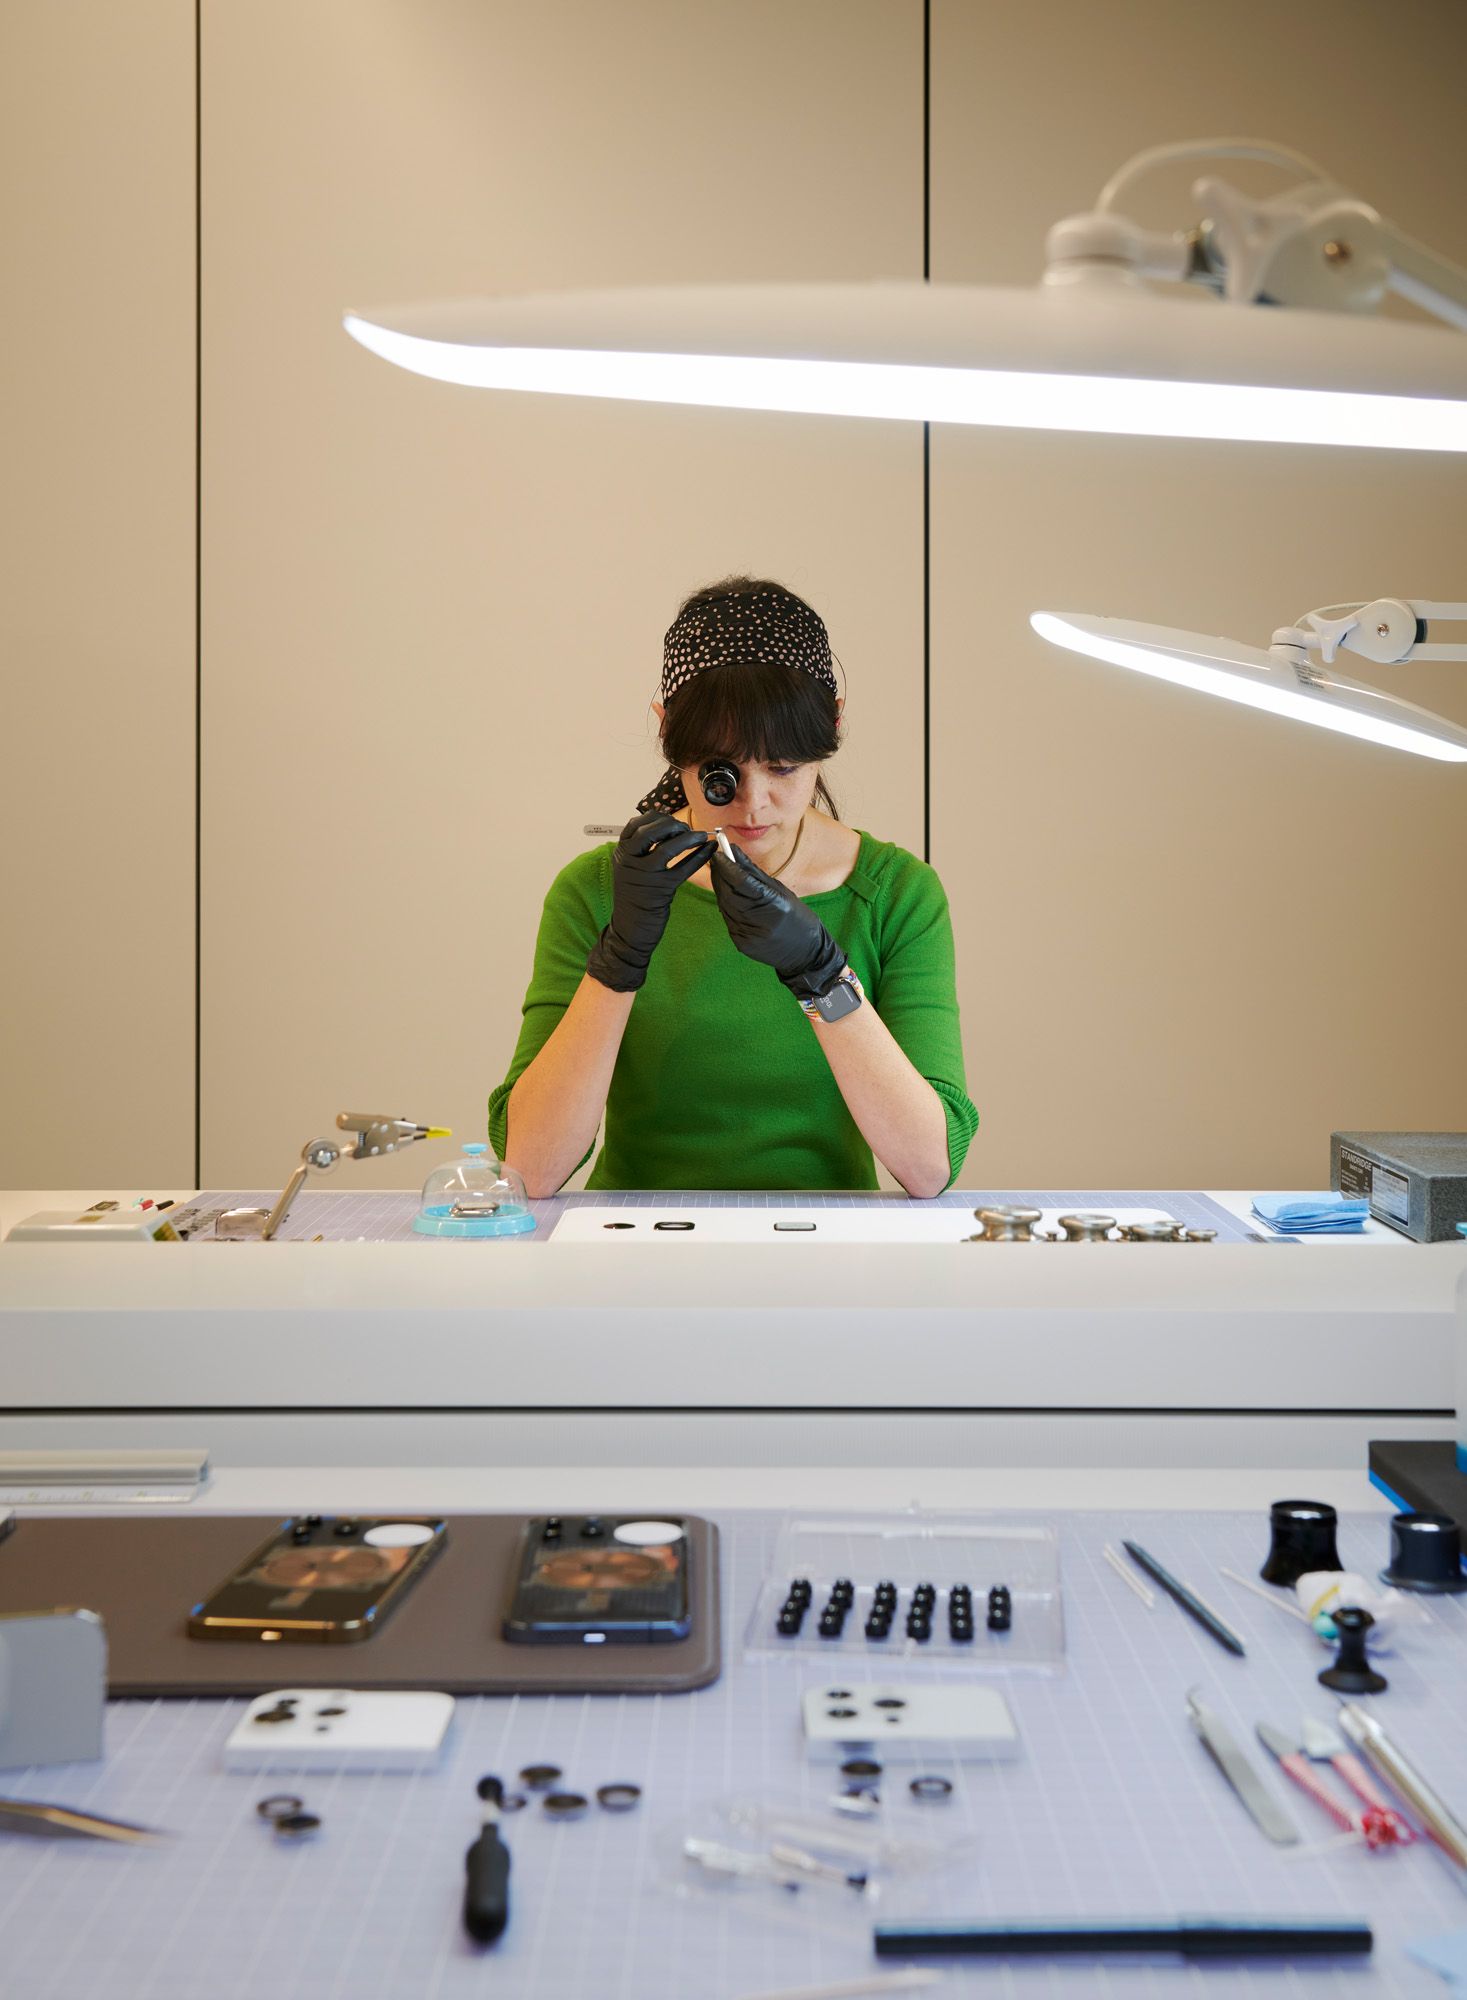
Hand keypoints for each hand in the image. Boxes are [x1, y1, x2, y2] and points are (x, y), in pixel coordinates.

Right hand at [586, 811, 714, 991]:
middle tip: (686, 829)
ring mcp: (645, 874)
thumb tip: (664, 823)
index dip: (656, 817)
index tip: (669, 819)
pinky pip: (684, 867)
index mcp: (621, 852)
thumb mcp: (630, 867)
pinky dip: (700, 857)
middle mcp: (629, 860)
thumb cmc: (635, 894)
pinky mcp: (662, 888)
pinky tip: (710, 851)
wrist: (631, 927)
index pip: (636, 824)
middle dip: (673, 825)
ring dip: (689, 838)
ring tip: (702, 836)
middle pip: (651, 831)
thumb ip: (641, 848)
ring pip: (668, 847)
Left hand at [710, 843, 845, 998]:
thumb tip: (735, 854)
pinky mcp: (741, 944)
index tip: (719, 853)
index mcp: (774, 907)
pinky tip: (729, 895)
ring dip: (720, 888)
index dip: (727, 866)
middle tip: (717, 860)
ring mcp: (748, 936)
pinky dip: (726, 904)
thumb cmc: (799, 919)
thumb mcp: (782, 891)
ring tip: (722, 874)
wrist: (805, 955)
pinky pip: (728, 919)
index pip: (742, 882)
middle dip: (720, 874)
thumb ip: (755, 873)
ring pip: (724, 906)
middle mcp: (759, 923)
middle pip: (729, 893)